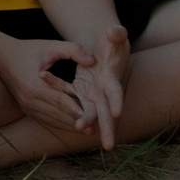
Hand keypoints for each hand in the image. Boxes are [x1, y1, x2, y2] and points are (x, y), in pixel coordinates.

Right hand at [0, 37, 100, 135]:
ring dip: (70, 125)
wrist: (2, 57)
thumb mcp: (50, 46)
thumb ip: (73, 50)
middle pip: (57, 114)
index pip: (60, 100)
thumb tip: (93, 60)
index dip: (77, 108)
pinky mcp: (27, 110)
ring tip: (89, 131)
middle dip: (77, 121)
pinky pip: (46, 120)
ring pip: (52, 120)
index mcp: (34, 85)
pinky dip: (60, 123)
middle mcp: (29, 100)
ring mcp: (27, 107)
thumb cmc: (28, 49)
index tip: (93, 114)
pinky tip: (74, 126)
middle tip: (96, 128)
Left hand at [66, 24, 130, 150]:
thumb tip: (115, 32)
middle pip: (106, 112)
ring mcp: (93, 93)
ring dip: (86, 122)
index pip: (116, 91)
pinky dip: (67, 103)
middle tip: (108, 146)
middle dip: (108, 128)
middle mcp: (104, 90)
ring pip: (90, 113)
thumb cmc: (113, 42)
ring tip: (78, 128)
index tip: (118, 113)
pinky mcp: (82, 92)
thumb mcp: (115, 37)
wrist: (106, 49)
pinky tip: (61, 110)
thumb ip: (116, 34)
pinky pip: (72, 99)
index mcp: (112, 78)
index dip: (117, 101)